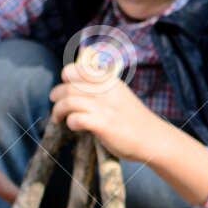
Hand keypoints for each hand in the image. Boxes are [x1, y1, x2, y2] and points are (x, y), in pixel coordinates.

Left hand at [49, 58, 167, 161]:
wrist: (153, 138)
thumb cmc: (134, 119)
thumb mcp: (120, 95)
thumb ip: (103, 87)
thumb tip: (80, 78)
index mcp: (110, 82)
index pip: (79, 69)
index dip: (68, 75)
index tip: (65, 84)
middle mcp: (106, 91)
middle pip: (69, 86)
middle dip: (57, 95)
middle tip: (55, 103)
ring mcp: (104, 108)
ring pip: (69, 101)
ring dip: (58, 110)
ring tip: (58, 118)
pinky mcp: (103, 124)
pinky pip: (76, 118)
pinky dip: (71, 122)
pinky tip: (75, 126)